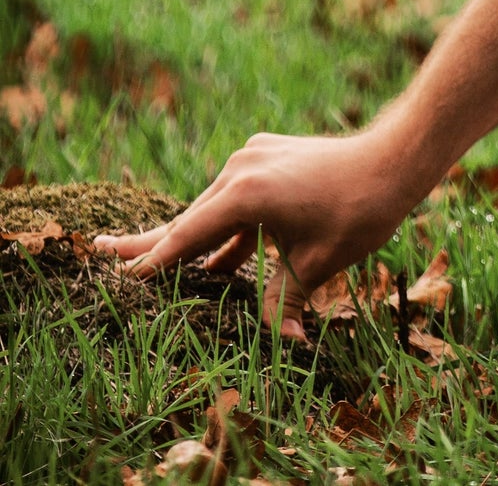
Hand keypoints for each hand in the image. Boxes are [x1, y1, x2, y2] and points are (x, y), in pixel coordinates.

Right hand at [94, 126, 421, 336]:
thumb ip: (284, 304)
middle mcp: (242, 167)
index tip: (116, 279)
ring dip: (192, 237)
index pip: (186, 237)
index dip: (153, 262)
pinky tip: (212, 261)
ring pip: (214, 208)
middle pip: (190, 218)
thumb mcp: (316, 264)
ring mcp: (256, 156)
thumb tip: (284, 344)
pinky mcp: (270, 155)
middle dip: (152, 243)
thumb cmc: (359, 210)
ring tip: (148, 261)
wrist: (397, 156)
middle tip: (98, 249)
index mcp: (245, 193)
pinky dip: (225, 226)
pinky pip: (237, 197)